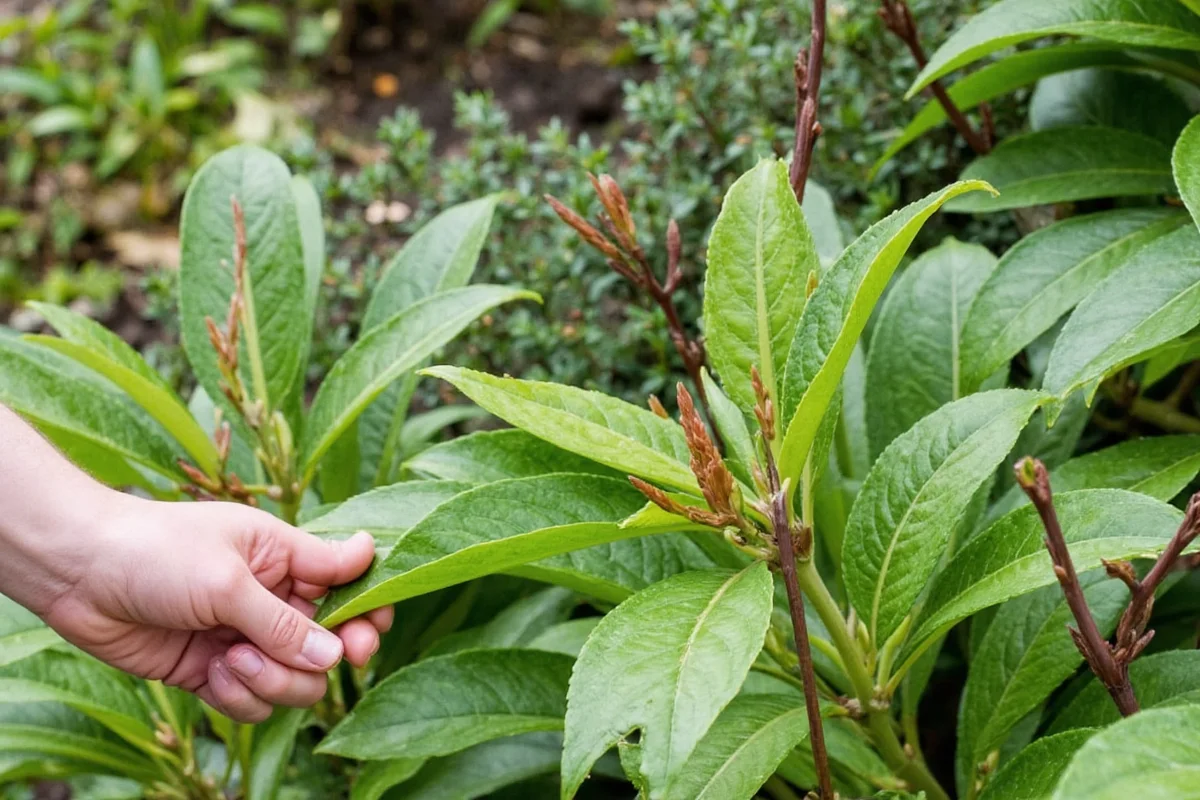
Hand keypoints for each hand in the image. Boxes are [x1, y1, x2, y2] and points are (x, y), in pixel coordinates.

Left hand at [38, 495, 390, 722]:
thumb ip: (287, 622)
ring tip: (229, 661)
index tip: (363, 637)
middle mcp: (272, 598)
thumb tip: (342, 649)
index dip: (366, 612)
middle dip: (315, 661)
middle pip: (328, 645)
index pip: (348, 584)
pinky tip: (208, 673)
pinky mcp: (213, 671)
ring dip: (269, 681)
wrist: (78, 571)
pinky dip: (236, 697)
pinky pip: (251, 702)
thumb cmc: (156, 551)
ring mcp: (244, 637)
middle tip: (303, 664)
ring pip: (293, 682)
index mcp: (286, 557)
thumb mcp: (229, 581)